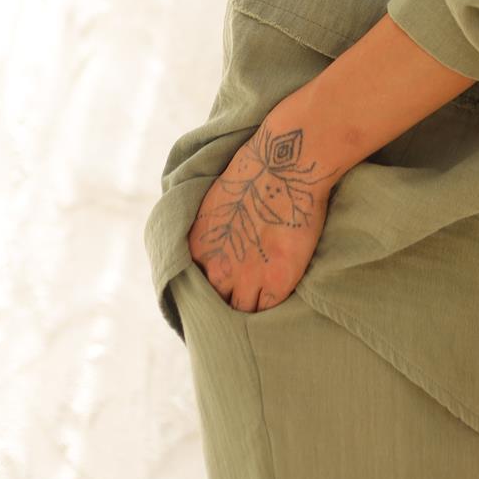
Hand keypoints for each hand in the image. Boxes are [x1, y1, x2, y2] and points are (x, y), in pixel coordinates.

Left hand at [186, 116, 340, 312]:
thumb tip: (223, 244)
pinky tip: (275, 304)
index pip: (195, 285)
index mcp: (198, 248)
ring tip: (257, 309)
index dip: (209, 286)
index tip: (220, 286)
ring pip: (241, 312)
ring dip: (248, 308)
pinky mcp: (278, 282)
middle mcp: (218, 269)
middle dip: (225, 301)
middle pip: (215, 304)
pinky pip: (268, 310)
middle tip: (238, 300)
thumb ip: (215, 234)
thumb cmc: (252, 173)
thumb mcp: (216, 205)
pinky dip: (270, 310)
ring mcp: (248, 279)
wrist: (283, 165)